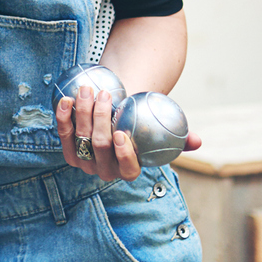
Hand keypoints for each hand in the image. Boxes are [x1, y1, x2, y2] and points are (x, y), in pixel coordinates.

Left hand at [57, 83, 202, 180]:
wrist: (116, 124)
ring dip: (82, 113)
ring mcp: (84, 162)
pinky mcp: (68, 150)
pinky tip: (66, 99)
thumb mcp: (161, 134)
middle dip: (100, 120)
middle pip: (99, 147)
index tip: (122, 133)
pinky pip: (63, 134)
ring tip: (89, 90)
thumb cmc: (142, 128)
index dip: (123, 154)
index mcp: (128, 171)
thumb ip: (180, 139)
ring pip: (81, 138)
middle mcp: (104, 170)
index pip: (127, 168)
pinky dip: (63, 116)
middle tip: (104, 96)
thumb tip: (198, 141)